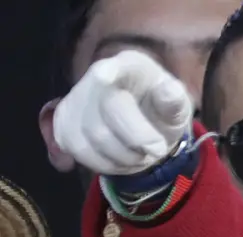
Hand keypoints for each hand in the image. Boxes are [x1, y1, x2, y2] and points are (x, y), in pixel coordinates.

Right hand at [53, 50, 191, 175]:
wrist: (145, 126)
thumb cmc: (162, 112)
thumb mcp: (178, 107)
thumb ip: (174, 102)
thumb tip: (170, 91)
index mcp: (130, 66)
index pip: (114, 67)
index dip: (108, 73)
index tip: (105, 76)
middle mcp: (97, 76)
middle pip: (107, 113)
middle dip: (137, 141)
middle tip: (158, 151)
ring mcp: (76, 99)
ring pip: (91, 138)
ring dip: (123, 157)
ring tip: (140, 154)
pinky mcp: (64, 123)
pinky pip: (78, 150)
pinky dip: (105, 163)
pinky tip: (120, 159)